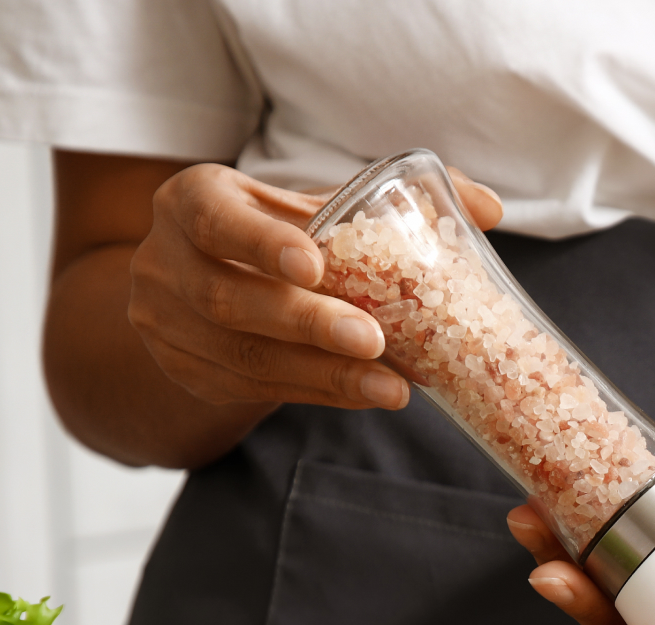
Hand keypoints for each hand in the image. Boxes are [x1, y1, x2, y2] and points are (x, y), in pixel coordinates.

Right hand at [126, 163, 502, 412]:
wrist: (198, 290)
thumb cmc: (274, 235)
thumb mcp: (311, 207)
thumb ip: (389, 202)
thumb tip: (490, 208)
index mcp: (191, 200)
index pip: (216, 219)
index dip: (261, 243)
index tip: (315, 264)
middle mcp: (164, 261)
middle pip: (233, 301)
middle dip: (309, 324)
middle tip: (373, 339)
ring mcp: (165, 325)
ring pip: (247, 356)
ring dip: (325, 375)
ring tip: (391, 387)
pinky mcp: (187, 374)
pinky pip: (256, 390)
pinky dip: (317, 393)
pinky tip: (364, 393)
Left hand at [508, 391, 654, 624]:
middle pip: (622, 619)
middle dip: (578, 604)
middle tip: (549, 576)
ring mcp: (652, 558)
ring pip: (594, 580)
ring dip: (554, 563)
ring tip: (528, 527)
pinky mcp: (630, 522)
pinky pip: (586, 535)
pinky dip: (555, 526)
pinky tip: (534, 505)